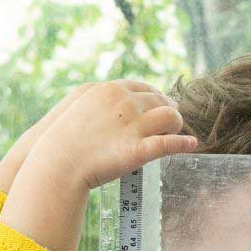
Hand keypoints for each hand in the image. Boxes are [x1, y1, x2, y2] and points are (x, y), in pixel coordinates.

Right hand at [1, 81, 198, 250]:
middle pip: (160, 99)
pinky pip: (170, 144)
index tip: (159, 103)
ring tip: (175, 133)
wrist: (57, 164)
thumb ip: (100, 104)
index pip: (142, 87)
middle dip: (168, 108)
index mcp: (110, 90)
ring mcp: (133, 126)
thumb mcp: (79, 109)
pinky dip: (184, 144)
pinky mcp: (139, 150)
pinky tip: (192, 145)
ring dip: (177, 124)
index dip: (154, 96)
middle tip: (172, 120)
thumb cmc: (63, 141)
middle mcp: (125, 103)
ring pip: (171, 117)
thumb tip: (118, 105)